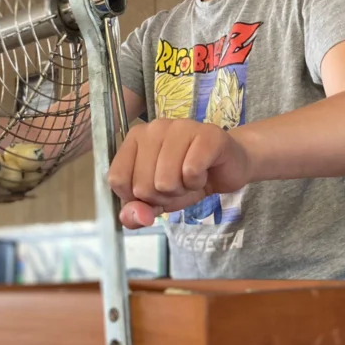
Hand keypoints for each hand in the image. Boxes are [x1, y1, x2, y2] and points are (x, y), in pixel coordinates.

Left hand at [107, 119, 251, 226]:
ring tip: (190, 177)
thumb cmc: (187, 179)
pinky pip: (191, 171)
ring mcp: (181, 127)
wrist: (227, 168)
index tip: (154, 189)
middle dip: (163, 196)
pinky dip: (198, 183)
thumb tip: (136, 217)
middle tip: (178, 183)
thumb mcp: (157, 200)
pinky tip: (204, 172)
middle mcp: (154, 128)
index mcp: (135, 138)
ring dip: (182, 190)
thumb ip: (137, 213)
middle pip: (142, 185)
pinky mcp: (207, 134)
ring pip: (165, 180)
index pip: (117, 180)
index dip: (136, 197)